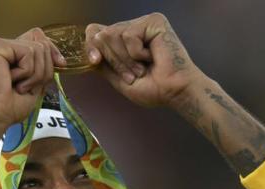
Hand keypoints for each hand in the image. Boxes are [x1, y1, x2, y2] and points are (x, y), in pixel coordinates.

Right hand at [0, 28, 65, 127]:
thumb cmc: (10, 106)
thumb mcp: (35, 84)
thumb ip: (44, 67)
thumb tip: (60, 59)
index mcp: (12, 54)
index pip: (38, 37)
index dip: (52, 50)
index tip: (61, 65)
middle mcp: (4, 46)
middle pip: (42, 42)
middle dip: (43, 69)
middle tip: (26, 86)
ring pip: (38, 48)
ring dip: (34, 74)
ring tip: (18, 86)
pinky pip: (28, 52)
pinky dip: (27, 72)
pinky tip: (11, 81)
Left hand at [85, 13, 201, 107]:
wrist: (174, 92)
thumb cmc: (154, 89)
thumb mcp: (120, 80)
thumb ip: (104, 65)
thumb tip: (89, 52)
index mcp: (123, 42)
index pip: (95, 32)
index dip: (90, 46)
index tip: (96, 61)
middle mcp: (132, 29)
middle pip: (101, 35)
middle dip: (114, 61)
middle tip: (134, 75)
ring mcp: (143, 23)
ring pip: (112, 34)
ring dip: (125, 60)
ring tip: (142, 69)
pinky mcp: (153, 21)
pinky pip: (129, 35)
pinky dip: (136, 53)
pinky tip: (152, 57)